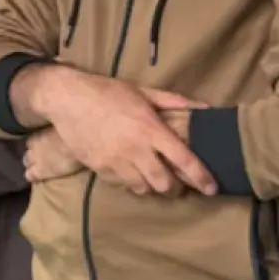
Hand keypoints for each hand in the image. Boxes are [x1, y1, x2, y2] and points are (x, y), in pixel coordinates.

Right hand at [18, 66, 215, 195]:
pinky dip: (128, 181)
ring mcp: (115, 160)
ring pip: (142, 187)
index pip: (183, 160)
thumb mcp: (142, 91)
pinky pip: (120, 183)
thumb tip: (205, 108)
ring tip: (150, 177)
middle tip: (175, 183)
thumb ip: (174, 101)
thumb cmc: (107, 91)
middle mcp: (135, 149)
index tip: (211, 188)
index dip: (201, 177)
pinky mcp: (98, 167)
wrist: (67, 98)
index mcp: (150, 129)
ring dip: (150, 185)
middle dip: (173, 187)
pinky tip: (128, 171)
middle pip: (164, 183)